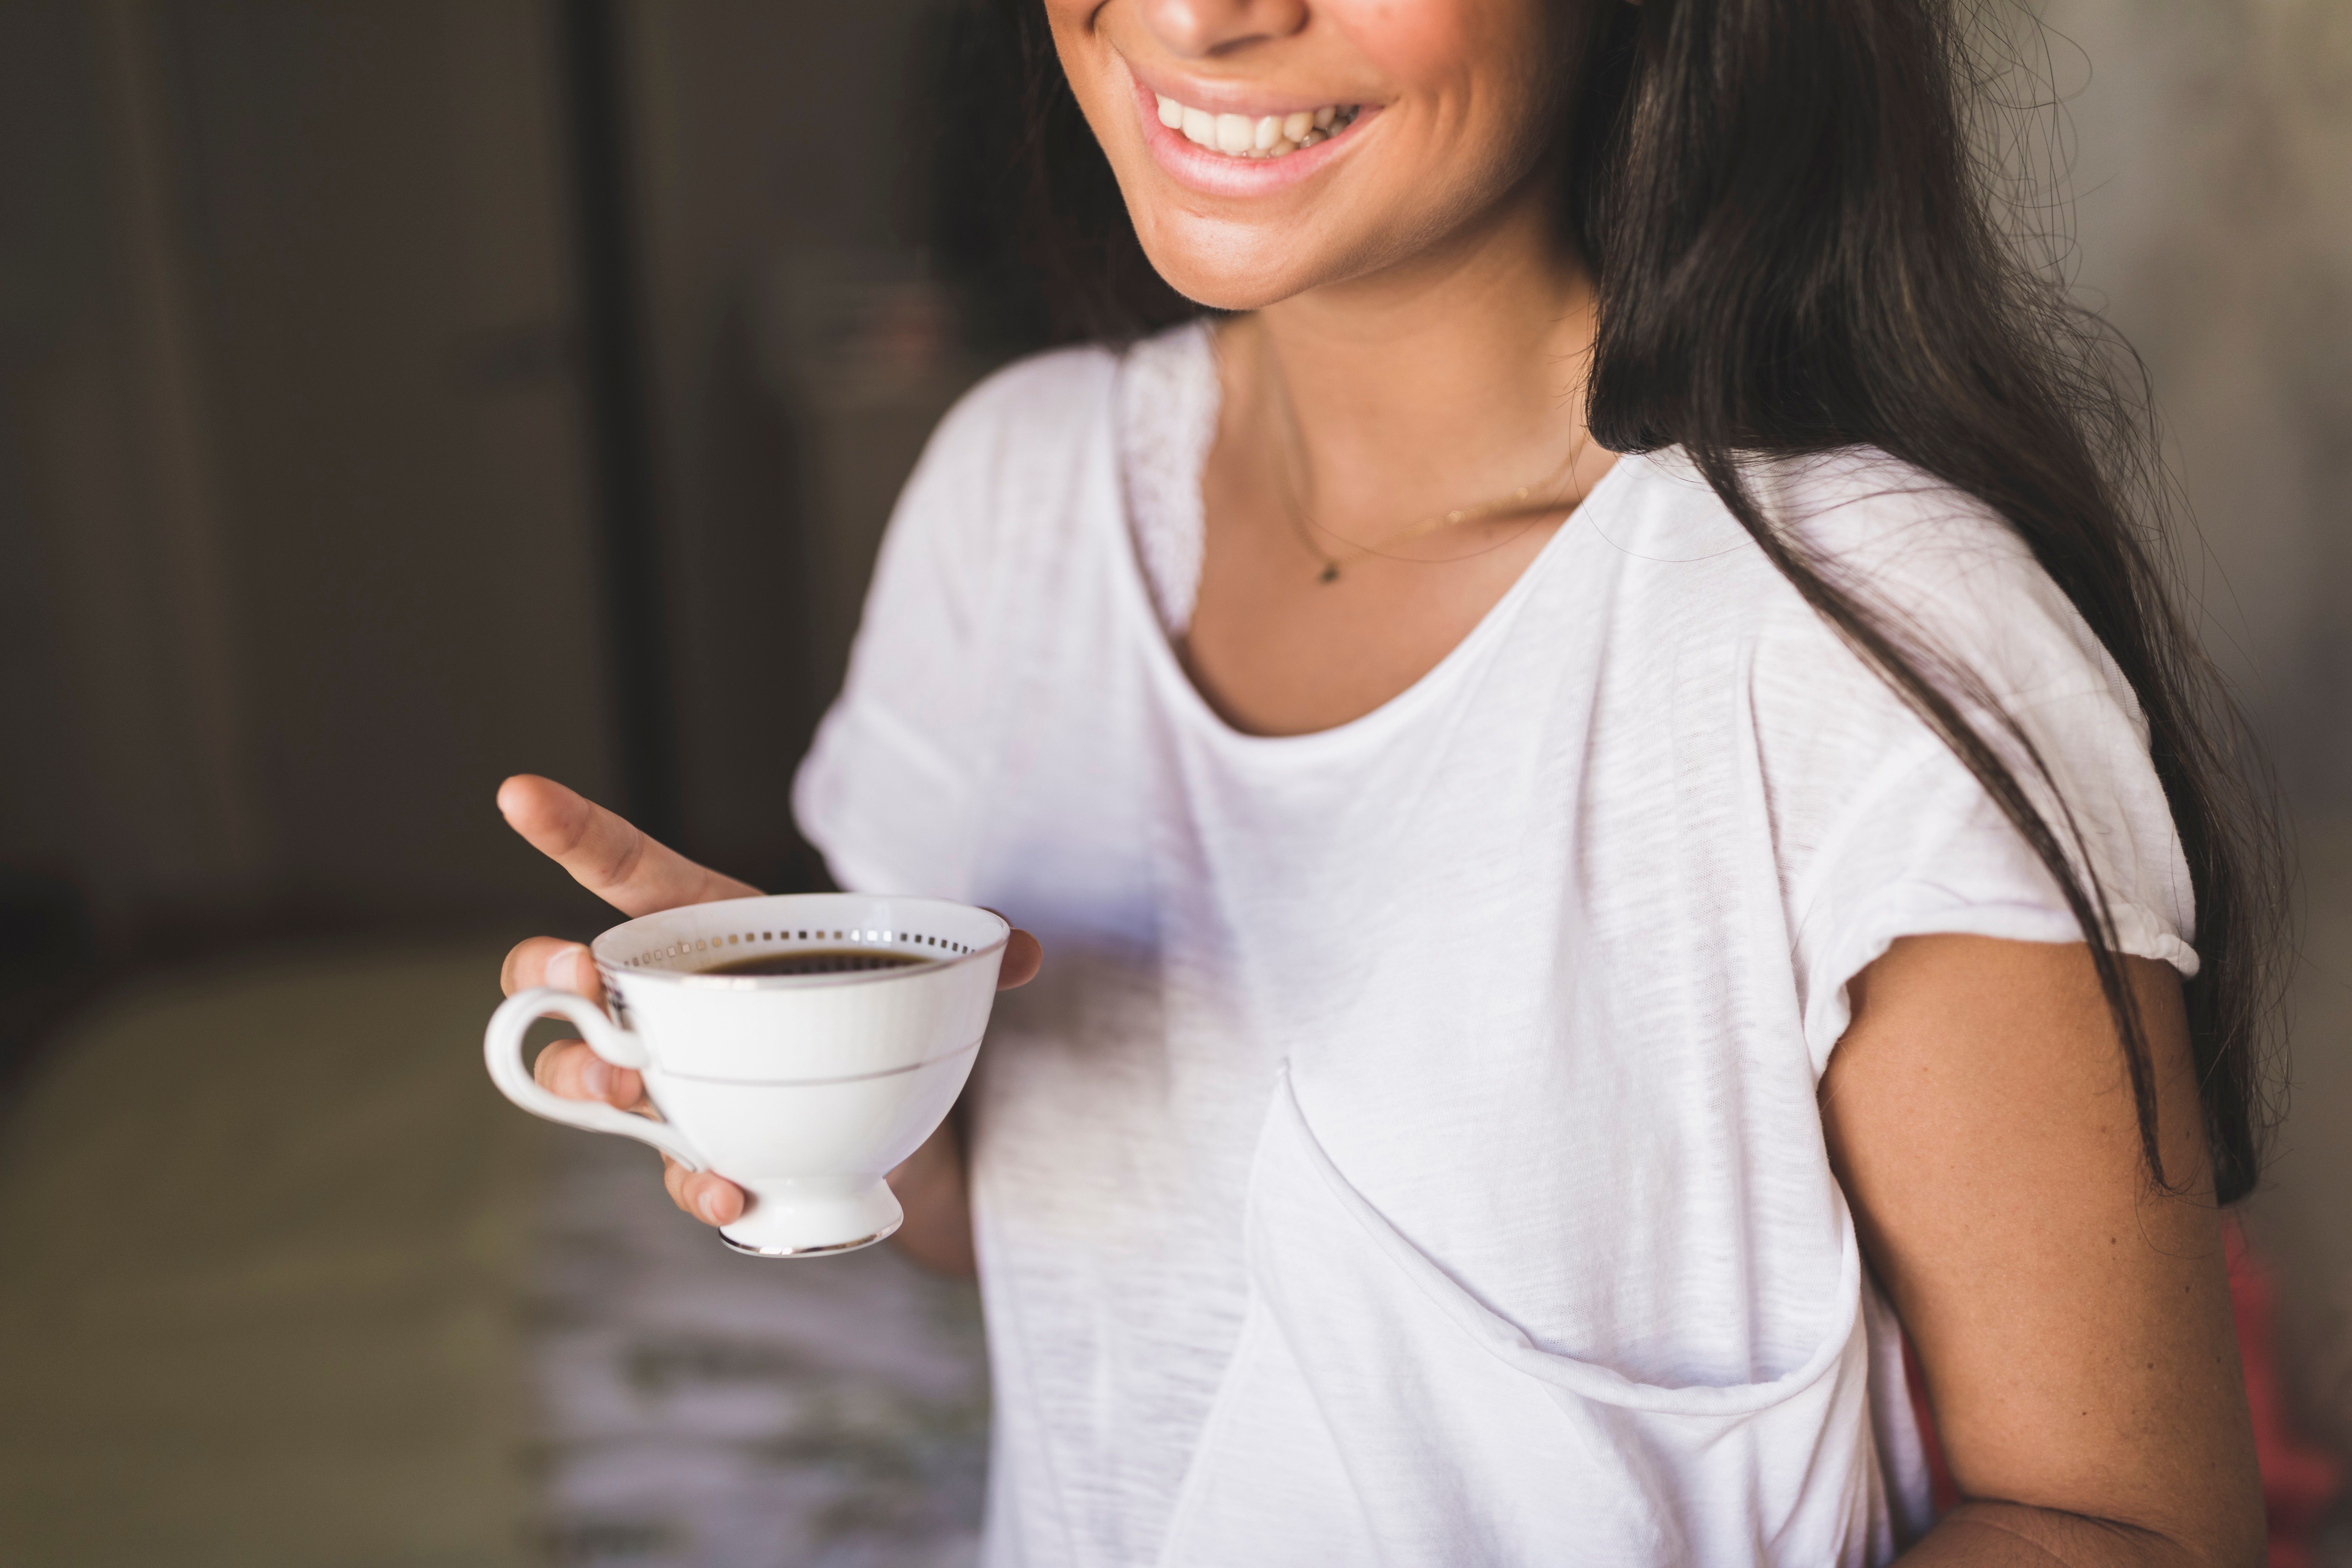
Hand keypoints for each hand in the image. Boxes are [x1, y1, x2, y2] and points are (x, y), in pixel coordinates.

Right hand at [494, 774, 1040, 1233]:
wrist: (896, 1123)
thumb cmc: (870, 1014)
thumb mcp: (916, 972)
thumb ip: (972, 959)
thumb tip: (1025, 950)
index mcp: (708, 929)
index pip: (626, 869)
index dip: (570, 829)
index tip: (518, 791)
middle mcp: (667, 1001)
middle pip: (560, 975)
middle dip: (544, 968)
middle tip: (575, 971)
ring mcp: (669, 1079)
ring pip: (585, 1073)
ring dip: (591, 1078)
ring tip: (626, 1086)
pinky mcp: (698, 1150)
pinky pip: (669, 1169)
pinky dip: (694, 1183)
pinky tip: (730, 1192)